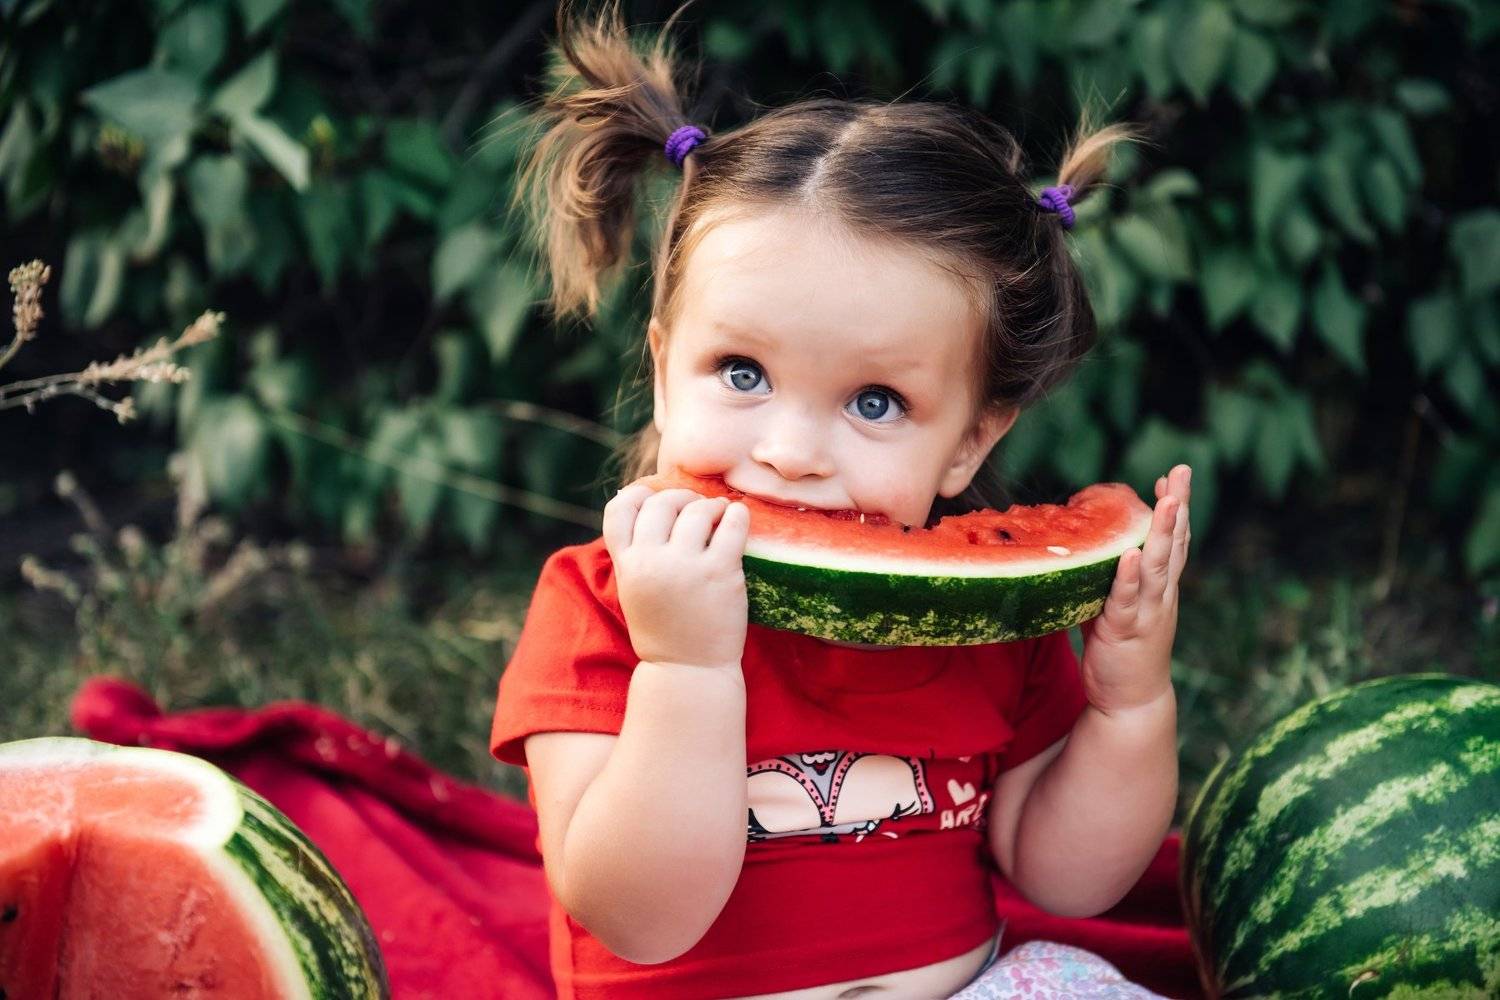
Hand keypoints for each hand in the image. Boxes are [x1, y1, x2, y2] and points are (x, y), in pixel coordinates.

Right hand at [602, 481, 750, 670]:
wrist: (688, 672)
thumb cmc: (663, 631)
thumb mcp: (634, 592)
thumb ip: (637, 555)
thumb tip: (649, 508)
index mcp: (626, 566)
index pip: (619, 509)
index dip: (636, 494)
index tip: (654, 495)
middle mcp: (651, 562)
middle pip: (660, 503)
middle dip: (679, 497)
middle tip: (695, 505)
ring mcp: (686, 566)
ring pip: (697, 509)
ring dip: (710, 505)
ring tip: (720, 512)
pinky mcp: (720, 572)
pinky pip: (731, 525)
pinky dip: (736, 514)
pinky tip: (737, 517)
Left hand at [1079, 464, 1191, 714]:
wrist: (1131, 703)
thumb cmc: (1121, 652)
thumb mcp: (1117, 608)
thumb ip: (1109, 580)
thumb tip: (1086, 548)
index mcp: (1160, 590)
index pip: (1173, 542)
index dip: (1175, 510)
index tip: (1174, 477)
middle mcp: (1160, 596)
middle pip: (1174, 545)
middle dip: (1178, 508)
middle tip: (1182, 474)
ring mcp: (1147, 613)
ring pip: (1158, 567)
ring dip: (1163, 534)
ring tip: (1167, 503)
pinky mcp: (1126, 631)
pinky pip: (1128, 600)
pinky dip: (1130, 577)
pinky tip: (1130, 556)